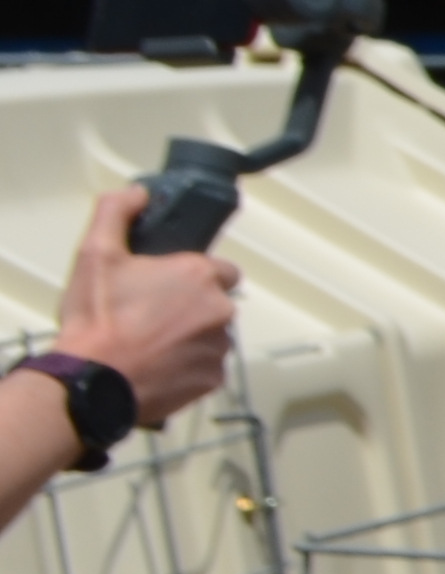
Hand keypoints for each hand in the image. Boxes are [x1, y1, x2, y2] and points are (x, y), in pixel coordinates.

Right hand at [59, 184, 242, 424]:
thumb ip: (117, 212)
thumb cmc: (97, 318)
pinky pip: (206, 368)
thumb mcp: (96, 253)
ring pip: (212, 336)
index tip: (167, 285)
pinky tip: (155, 365)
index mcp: (200, 275)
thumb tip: (138, 193)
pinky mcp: (213, 379)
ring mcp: (220, 348)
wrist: (94, 380)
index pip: (221, 269)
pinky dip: (187, 367)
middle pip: (215, 303)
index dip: (195, 276)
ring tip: (147, 342)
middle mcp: (221, 310)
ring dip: (189, 337)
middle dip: (190, 307)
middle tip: (148, 315)